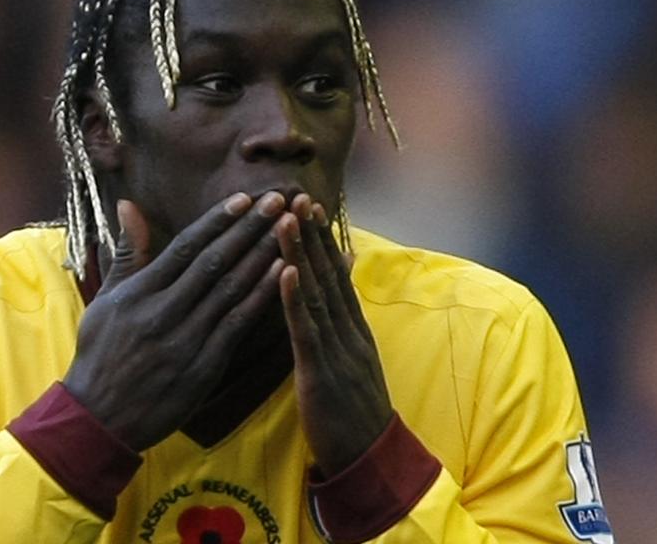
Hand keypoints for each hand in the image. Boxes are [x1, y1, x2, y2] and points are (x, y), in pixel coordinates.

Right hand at [63, 191, 285, 450]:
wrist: (100, 418)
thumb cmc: (101, 354)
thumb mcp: (105, 300)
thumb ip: (126, 253)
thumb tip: (127, 204)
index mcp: (139, 292)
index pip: (185, 247)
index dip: (217, 221)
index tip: (245, 199)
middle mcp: (163, 312)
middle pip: (214, 262)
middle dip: (249, 229)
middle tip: (278, 200)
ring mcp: (185, 340)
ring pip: (231, 290)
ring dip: (263, 256)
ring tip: (289, 230)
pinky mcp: (204, 366)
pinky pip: (238, 325)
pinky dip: (262, 298)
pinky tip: (284, 276)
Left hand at [276, 195, 392, 476]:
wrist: (371, 461)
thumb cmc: (354, 414)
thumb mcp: (352, 364)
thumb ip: (344, 328)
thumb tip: (340, 297)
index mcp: (353, 331)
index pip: (336, 276)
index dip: (323, 240)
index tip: (308, 204)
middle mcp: (348, 333)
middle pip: (328, 275)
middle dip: (312, 234)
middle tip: (296, 194)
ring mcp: (338, 351)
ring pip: (317, 294)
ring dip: (301, 253)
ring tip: (287, 218)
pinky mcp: (322, 373)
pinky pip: (307, 331)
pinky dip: (295, 299)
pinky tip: (285, 272)